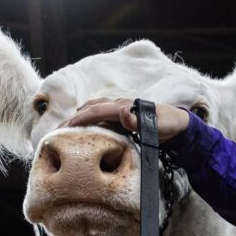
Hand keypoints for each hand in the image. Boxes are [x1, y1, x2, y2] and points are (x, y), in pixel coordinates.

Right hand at [60, 98, 191, 142]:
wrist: (179, 122)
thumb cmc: (169, 125)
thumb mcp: (158, 126)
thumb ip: (139, 121)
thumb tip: (122, 111)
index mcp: (124, 106)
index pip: (97, 111)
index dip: (80, 119)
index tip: (65, 128)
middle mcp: (119, 104)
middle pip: (91, 109)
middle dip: (73, 119)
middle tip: (56, 130)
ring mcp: (120, 108)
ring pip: (94, 109)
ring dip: (78, 117)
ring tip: (64, 128)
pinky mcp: (122, 115)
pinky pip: (100, 113)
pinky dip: (88, 117)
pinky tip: (82, 125)